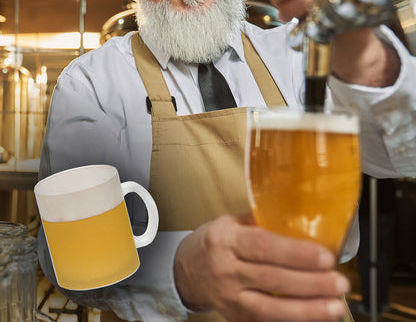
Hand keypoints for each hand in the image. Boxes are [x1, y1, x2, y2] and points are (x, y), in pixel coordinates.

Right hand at [174, 215, 349, 321]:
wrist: (187, 268)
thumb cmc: (215, 240)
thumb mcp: (232, 222)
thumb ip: (263, 222)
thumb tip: (304, 220)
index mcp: (225, 239)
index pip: (263, 246)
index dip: (296, 253)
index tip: (325, 256)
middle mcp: (225, 269)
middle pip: (271, 279)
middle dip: (310, 283)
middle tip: (339, 282)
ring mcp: (228, 297)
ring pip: (270, 308)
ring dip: (306, 310)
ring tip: (335, 307)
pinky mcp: (233, 317)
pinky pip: (266, 321)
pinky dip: (292, 321)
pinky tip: (314, 317)